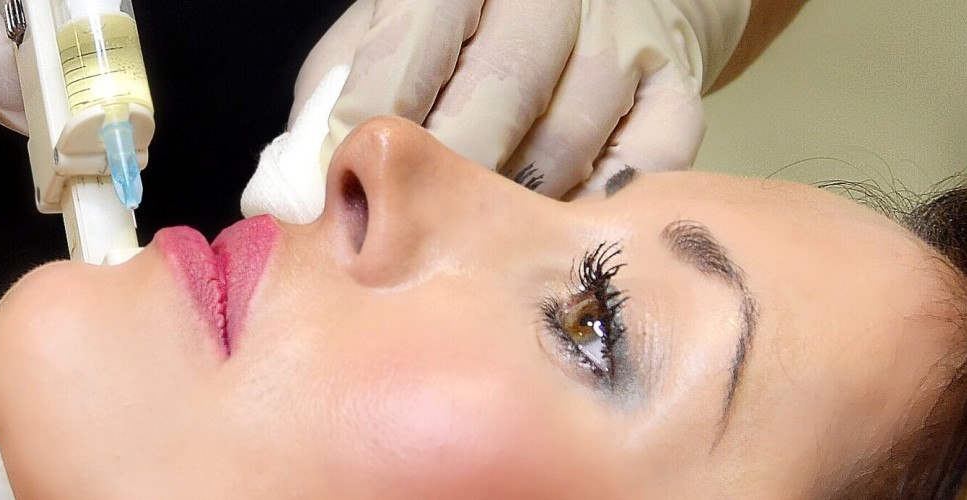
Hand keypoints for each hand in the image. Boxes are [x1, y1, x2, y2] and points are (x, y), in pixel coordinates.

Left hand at [290, 0, 753, 198]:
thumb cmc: (465, 34)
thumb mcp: (386, 37)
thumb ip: (334, 103)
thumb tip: (288, 199)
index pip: (405, 53)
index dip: (366, 129)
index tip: (341, 192)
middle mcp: (547, 0)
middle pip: (492, 103)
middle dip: (442, 186)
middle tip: (409, 242)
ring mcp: (620, 44)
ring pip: (565, 147)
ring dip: (512, 214)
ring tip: (473, 252)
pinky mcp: (678, 90)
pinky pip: (645, 170)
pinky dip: (598, 214)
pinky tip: (555, 236)